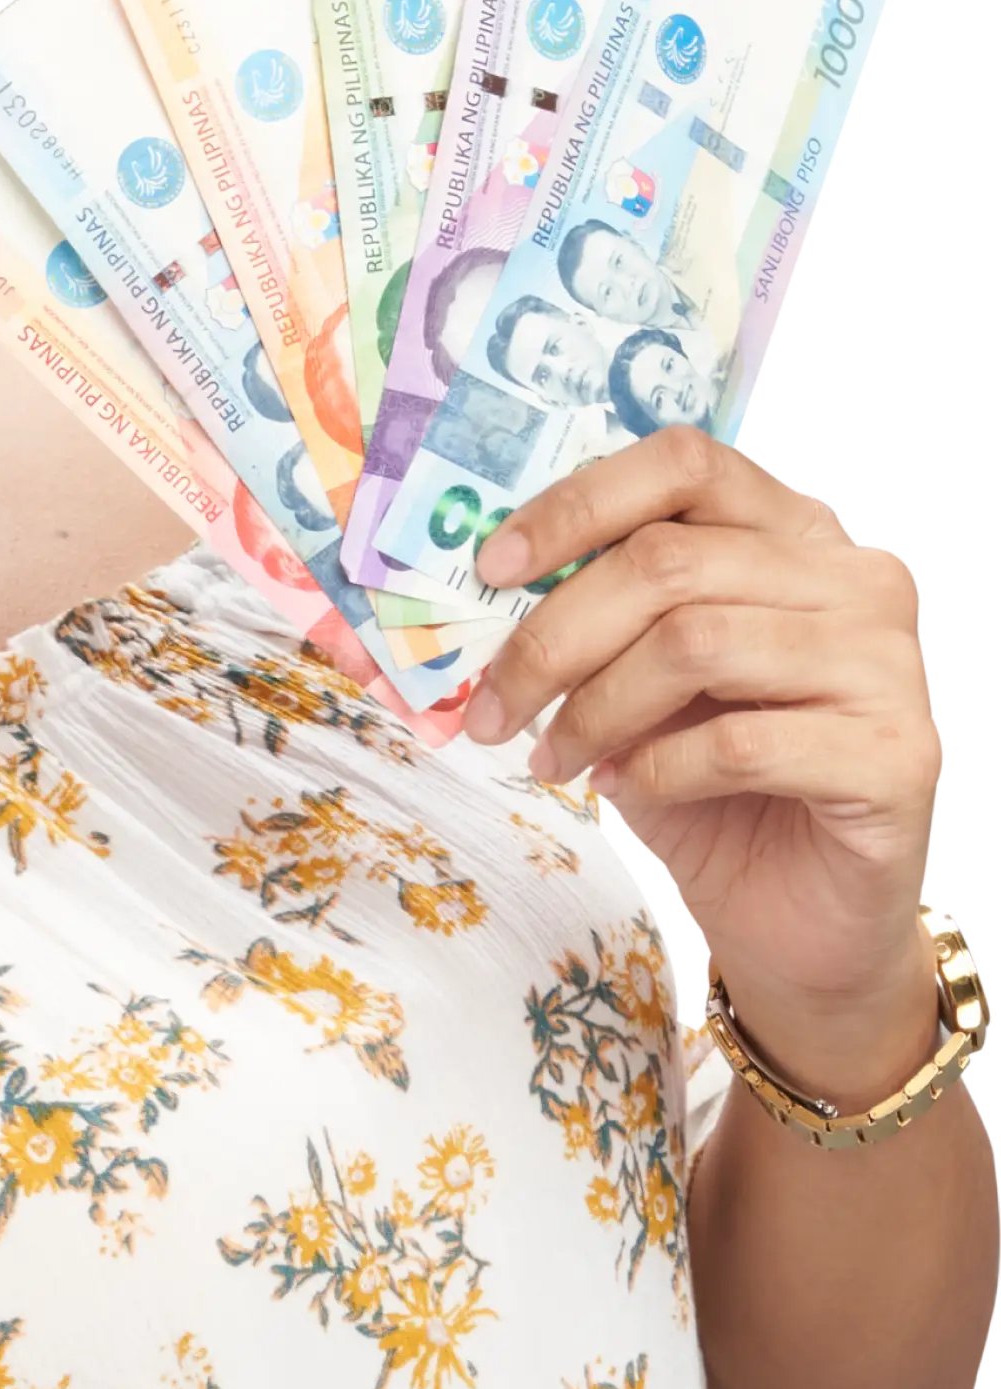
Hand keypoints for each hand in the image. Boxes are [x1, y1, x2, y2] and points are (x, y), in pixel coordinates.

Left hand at [460, 429, 942, 1052]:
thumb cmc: (714, 793)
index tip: (492, 568)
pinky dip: (657, 771)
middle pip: (671, 562)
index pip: (686, 465)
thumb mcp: (639, 690)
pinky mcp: (895, 755)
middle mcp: (858, 580)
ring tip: (558, 761)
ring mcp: (889, 664)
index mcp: (797, 536)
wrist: (798, 923)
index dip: (577, 505)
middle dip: (553, 640)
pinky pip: (739, 742)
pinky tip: (628, 791)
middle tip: (493, 711)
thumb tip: (496, 588)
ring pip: (697, 643)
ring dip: (596, 710)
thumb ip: (600, 625)